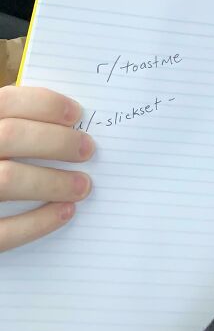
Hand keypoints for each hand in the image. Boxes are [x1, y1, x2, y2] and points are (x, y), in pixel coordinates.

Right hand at [0, 84, 93, 251]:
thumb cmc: (0, 157)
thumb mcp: (1, 134)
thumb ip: (22, 126)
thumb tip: (71, 125)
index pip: (8, 102)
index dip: (45, 104)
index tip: (76, 115)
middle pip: (11, 136)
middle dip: (57, 142)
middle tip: (87, 150)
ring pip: (7, 180)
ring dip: (53, 182)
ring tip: (83, 185)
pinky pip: (3, 229)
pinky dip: (38, 221)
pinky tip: (65, 212)